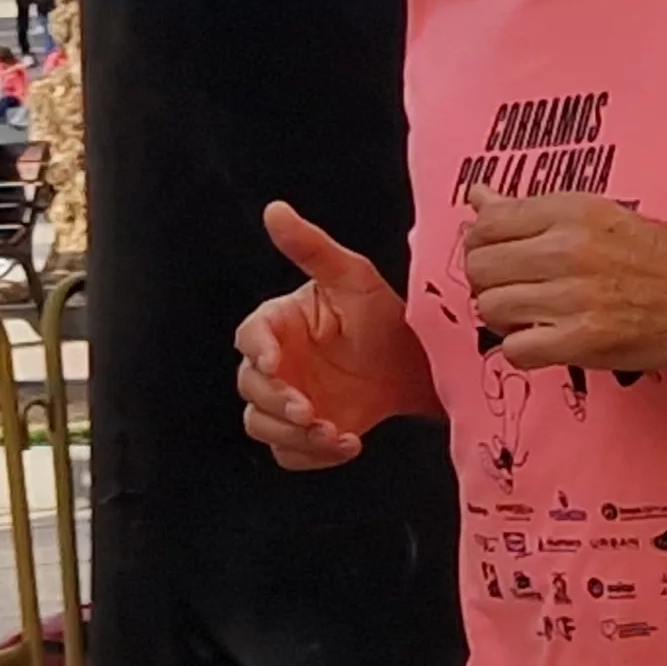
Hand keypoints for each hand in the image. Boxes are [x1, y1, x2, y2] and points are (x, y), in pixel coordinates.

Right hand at [233, 202, 421, 469]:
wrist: (416, 363)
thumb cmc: (380, 314)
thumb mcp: (352, 277)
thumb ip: (312, 247)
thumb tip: (275, 210)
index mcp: (279, 324)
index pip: (251, 336)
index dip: (258, 350)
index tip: (276, 362)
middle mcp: (275, 365)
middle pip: (250, 389)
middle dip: (277, 403)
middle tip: (310, 411)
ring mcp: (287, 401)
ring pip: (263, 426)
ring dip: (293, 435)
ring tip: (335, 433)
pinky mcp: (304, 434)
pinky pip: (290, 453)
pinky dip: (312, 456)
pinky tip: (346, 444)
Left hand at [460, 186, 666, 374]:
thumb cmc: (662, 257)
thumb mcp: (598, 214)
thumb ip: (531, 210)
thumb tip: (478, 197)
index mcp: (572, 211)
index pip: (487, 222)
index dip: (481, 242)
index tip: (496, 252)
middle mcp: (568, 249)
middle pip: (480, 266)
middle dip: (488, 280)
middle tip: (513, 287)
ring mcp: (574, 297)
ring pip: (491, 307)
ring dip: (503, 316)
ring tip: (530, 314)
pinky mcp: (582, 341)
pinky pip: (516, 349)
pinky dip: (522, 349)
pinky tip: (544, 339)